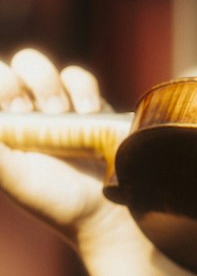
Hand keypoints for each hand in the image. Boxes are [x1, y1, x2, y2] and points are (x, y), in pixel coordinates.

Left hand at [0, 47, 134, 249]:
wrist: (106, 210)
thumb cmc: (55, 200)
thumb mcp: (11, 176)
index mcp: (4, 128)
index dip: (0, 86)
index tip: (16, 111)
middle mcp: (23, 112)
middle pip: (9, 68)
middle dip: (19, 82)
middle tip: (31, 110)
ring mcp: (55, 105)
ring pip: (37, 65)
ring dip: (47, 83)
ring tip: (62, 112)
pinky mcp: (87, 103)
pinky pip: (77, 76)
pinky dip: (81, 88)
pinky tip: (88, 112)